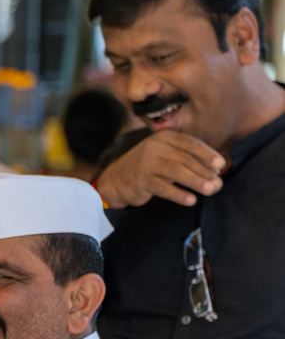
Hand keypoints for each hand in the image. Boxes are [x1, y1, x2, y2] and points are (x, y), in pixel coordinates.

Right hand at [96, 130, 224, 207]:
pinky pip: (162, 187)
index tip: (221, 165)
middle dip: (204, 172)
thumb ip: (189, 160)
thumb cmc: (149, 168)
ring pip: (175, 171)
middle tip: (218, 184)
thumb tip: (217, 174)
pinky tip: (190, 200)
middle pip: (184, 158)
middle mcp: (154, 147)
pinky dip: (178, 194)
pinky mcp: (141, 180)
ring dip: (195, 181)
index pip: (189, 143)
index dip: (207, 154)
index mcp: (163, 138)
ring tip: (211, 190)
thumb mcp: (166, 156)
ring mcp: (146, 163)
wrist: (117, 180)